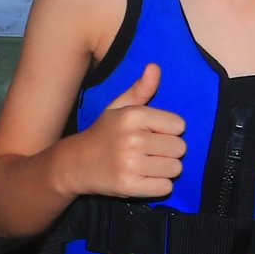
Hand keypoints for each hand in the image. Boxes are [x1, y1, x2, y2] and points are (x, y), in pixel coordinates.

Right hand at [52, 63, 184, 199]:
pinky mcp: (130, 186)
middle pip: (180, 148)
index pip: (179, 125)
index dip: (168, 130)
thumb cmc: (103, 134)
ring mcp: (130, 164)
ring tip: (146, 165)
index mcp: (132, 116)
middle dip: (168, 151)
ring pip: (175, 168)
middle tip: (148, 152)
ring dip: (164, 169)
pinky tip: (143, 178)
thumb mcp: (118, 108)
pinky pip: (166, 187)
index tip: (151, 134)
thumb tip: (155, 66)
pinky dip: (158, 185)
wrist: (74, 164)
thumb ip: (140, 89)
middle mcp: (132, 139)